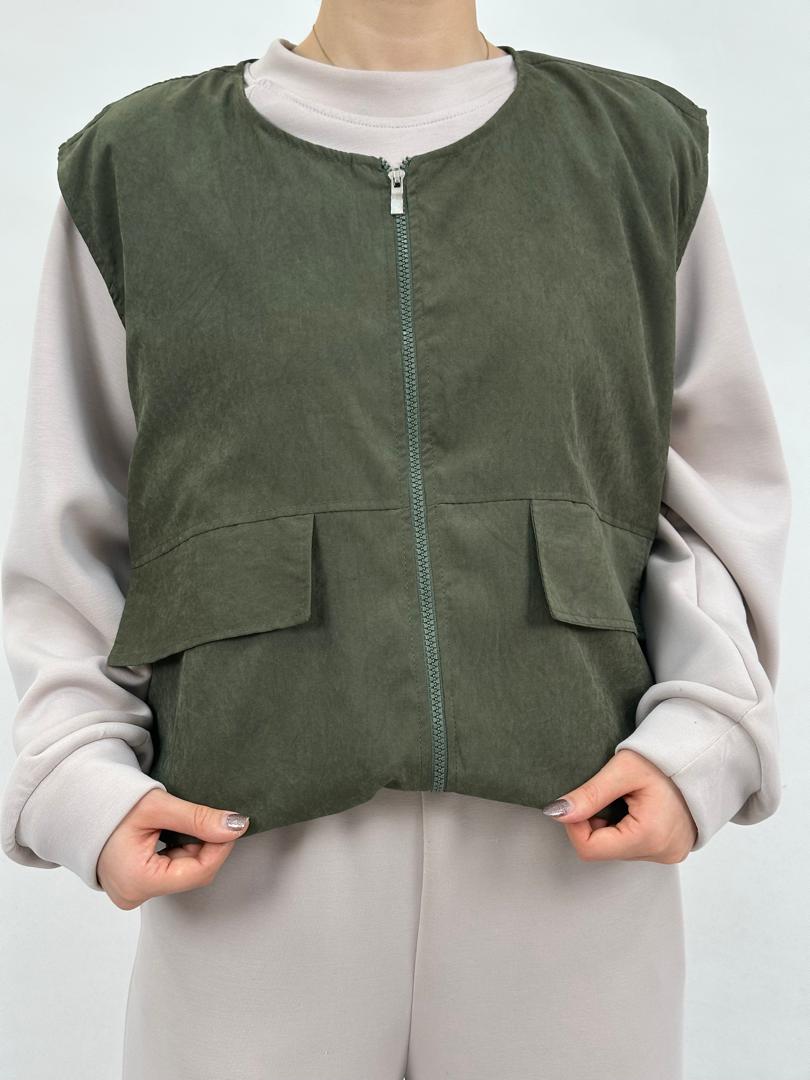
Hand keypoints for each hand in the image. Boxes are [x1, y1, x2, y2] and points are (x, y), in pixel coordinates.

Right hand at [96, 789, 249, 908]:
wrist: (80, 803)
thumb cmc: (111, 803)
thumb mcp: (158, 806)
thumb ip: (198, 818)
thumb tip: (235, 826)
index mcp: (138, 881)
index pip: (199, 872)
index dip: (222, 847)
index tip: (235, 824)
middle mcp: (134, 894)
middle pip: (192, 874)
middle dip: (208, 846)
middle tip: (212, 818)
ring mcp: (133, 892)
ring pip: (183, 873)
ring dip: (193, 848)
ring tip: (185, 822)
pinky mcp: (134, 885)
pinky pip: (170, 872)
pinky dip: (180, 852)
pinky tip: (174, 833)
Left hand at [542, 748, 697, 862]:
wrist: (701, 758)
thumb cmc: (666, 760)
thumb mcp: (622, 770)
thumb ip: (589, 795)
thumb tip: (556, 813)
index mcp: (650, 836)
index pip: (589, 849)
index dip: (575, 824)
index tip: (579, 800)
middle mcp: (661, 853)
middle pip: (603, 849)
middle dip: (595, 822)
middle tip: (609, 794)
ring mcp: (668, 854)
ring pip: (615, 848)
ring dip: (610, 825)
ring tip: (627, 798)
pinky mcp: (669, 850)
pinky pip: (632, 846)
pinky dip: (625, 828)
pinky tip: (636, 807)